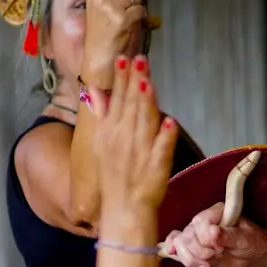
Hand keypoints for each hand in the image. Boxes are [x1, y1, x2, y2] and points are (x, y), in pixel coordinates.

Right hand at [82, 0, 145, 90]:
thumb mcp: (100, 6)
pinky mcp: (123, 18)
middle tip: (127, 9)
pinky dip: (141, 16)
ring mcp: (111, 6)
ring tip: (128, 17)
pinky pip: (141, 9)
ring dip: (137, 6)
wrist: (99, 57)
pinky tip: (132, 24)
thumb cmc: (101, 32)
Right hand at [86, 56, 176, 212]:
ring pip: (145, 122)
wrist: (124, 208)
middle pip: (132, 106)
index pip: (117, 100)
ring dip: (147, 102)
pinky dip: (166, 136)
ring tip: (148, 81)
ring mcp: (141, 152)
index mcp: (110, 132)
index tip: (124, 59)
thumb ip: (102, 116)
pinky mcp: (157, 165)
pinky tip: (171, 121)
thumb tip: (96, 92)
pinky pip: (162, 148)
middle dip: (135, 81)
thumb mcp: (101, 143)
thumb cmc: (114, 174)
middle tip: (140, 60)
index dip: (121, 79)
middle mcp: (124, 139)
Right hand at [162, 203, 266, 266]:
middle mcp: (203, 220)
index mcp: (217, 212)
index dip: (207, 239)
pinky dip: (179, 255)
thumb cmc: (252, 242)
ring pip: (179, 243)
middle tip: (218, 254)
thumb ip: (228, 235)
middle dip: (200, 251)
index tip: (222, 247)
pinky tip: (187, 261)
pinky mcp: (192, 245)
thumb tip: (212, 231)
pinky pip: (176, 246)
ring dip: (192, 258)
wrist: (253, 253)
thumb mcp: (245, 239)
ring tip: (208, 264)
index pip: (200, 222)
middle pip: (187, 235)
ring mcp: (196, 232)